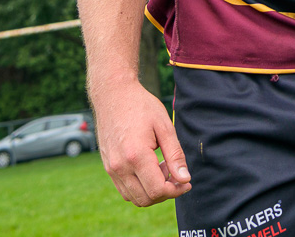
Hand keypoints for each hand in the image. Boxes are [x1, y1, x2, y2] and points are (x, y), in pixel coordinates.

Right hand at [92, 78, 190, 205]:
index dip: (175, 190)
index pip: (157, 190)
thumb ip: (175, 155)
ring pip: (134, 197)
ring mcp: (111, 168)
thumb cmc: (142, 106)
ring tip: (163, 167)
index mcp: (136, 156)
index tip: (187, 182)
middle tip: (176, 173)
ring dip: (152, 190)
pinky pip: (125, 189)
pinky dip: (140, 187)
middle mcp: (120, 166)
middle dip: (166, 192)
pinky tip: (151, 168)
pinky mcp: (108, 167)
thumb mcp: (165, 126)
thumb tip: (185, 179)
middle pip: (145, 199)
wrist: (113, 95)